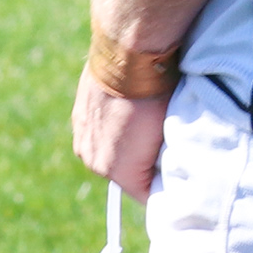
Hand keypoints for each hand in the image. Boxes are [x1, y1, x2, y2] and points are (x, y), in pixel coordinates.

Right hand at [71, 70, 169, 198]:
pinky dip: (109, 130)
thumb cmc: (156, 97)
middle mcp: (95, 163)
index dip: (163, 184)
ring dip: (122, 148)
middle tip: (160, 143)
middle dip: (141, 166)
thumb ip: (160, 161)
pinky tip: (124, 113)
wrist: (128, 57)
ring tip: (140, 125)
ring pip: (109, 156)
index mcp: (120, 173)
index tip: (174, 171)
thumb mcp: (167, 135)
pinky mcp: (78, 120)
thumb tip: (164, 167)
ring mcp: (83, 141)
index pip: (147, 195)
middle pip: (125, 177)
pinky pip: (97, 136)